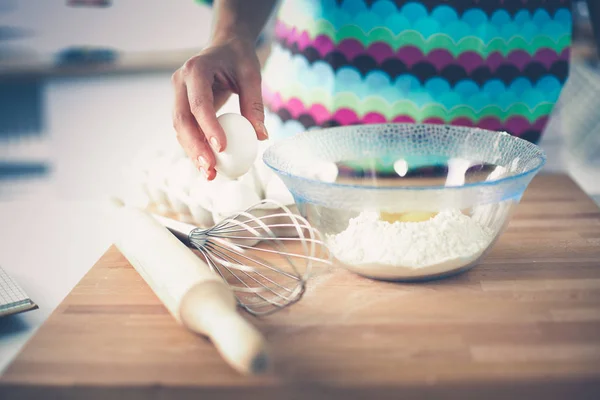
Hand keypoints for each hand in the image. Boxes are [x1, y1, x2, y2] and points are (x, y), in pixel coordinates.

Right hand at [171, 38, 267, 179]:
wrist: (224, 46)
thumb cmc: (239, 58)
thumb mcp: (251, 75)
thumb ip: (254, 104)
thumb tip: (261, 136)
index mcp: (196, 70)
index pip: (199, 103)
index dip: (208, 127)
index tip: (222, 147)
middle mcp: (180, 82)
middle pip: (182, 120)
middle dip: (195, 147)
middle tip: (210, 168)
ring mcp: (178, 95)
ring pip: (180, 129)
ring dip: (193, 153)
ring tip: (210, 174)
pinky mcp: (181, 106)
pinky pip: (186, 130)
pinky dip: (195, 148)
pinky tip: (208, 165)